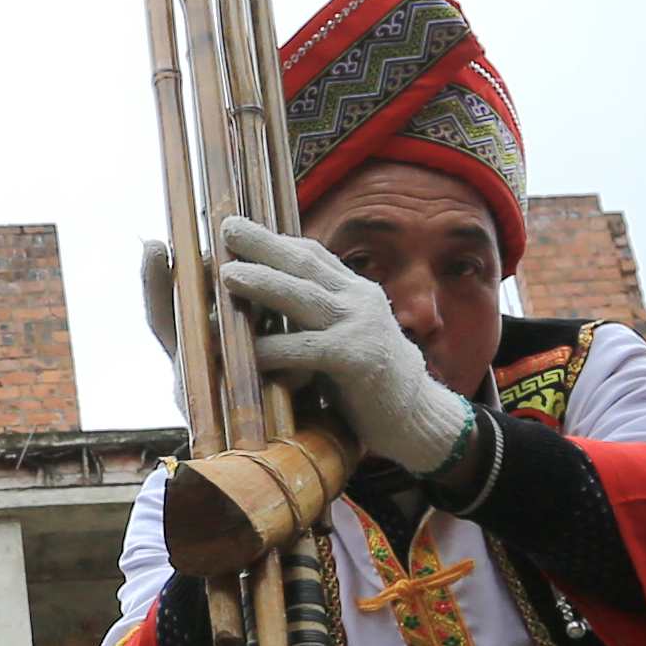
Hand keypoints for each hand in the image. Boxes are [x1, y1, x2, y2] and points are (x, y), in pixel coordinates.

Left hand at [209, 216, 478, 478]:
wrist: (417, 418)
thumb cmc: (368, 382)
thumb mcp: (342, 337)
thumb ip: (312, 320)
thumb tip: (256, 309)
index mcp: (355, 291)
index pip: (312, 254)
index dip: (274, 240)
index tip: (238, 227)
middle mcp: (360, 300)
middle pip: (306, 263)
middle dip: (264, 244)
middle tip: (228, 228)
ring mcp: (361, 326)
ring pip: (304, 297)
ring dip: (264, 283)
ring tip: (229, 275)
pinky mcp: (358, 359)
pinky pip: (308, 349)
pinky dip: (274, 349)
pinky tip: (247, 351)